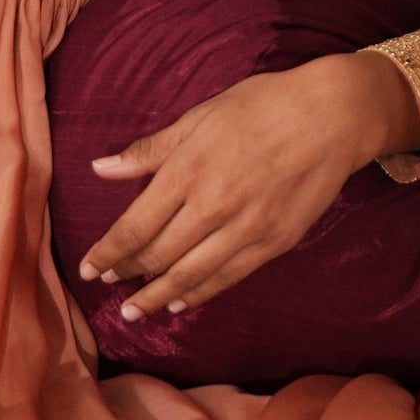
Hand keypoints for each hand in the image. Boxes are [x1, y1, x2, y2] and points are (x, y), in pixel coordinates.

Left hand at [79, 51, 419, 320]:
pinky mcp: (275, 243)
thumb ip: (149, 151)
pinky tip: (179, 302)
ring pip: (190, 275)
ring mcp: (247, 229)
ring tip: (134, 313)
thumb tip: (100, 167)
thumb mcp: (199, 117)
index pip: (135, 226)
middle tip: (106, 284)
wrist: (333, 116)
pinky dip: (199, 293)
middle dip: (127, 274)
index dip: (108, 253)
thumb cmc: (261, 106)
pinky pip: (228, 277)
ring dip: (156, 297)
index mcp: (189, 170)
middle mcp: (214, 206)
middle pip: (158, 255)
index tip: (87, 268)